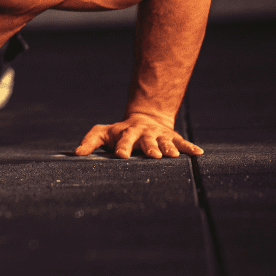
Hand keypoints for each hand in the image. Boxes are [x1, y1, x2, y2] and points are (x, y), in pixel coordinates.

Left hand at [74, 113, 203, 158]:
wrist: (144, 119)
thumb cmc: (119, 132)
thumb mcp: (102, 133)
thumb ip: (90, 142)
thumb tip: (76, 154)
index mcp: (126, 133)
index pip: (122, 140)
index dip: (122, 147)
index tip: (121, 156)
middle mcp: (143, 134)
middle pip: (146, 141)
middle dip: (149, 148)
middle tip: (152, 156)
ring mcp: (158, 135)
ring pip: (164, 142)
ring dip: (168, 148)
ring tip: (173, 156)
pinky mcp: (172, 137)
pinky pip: (182, 142)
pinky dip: (190, 147)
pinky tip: (198, 153)